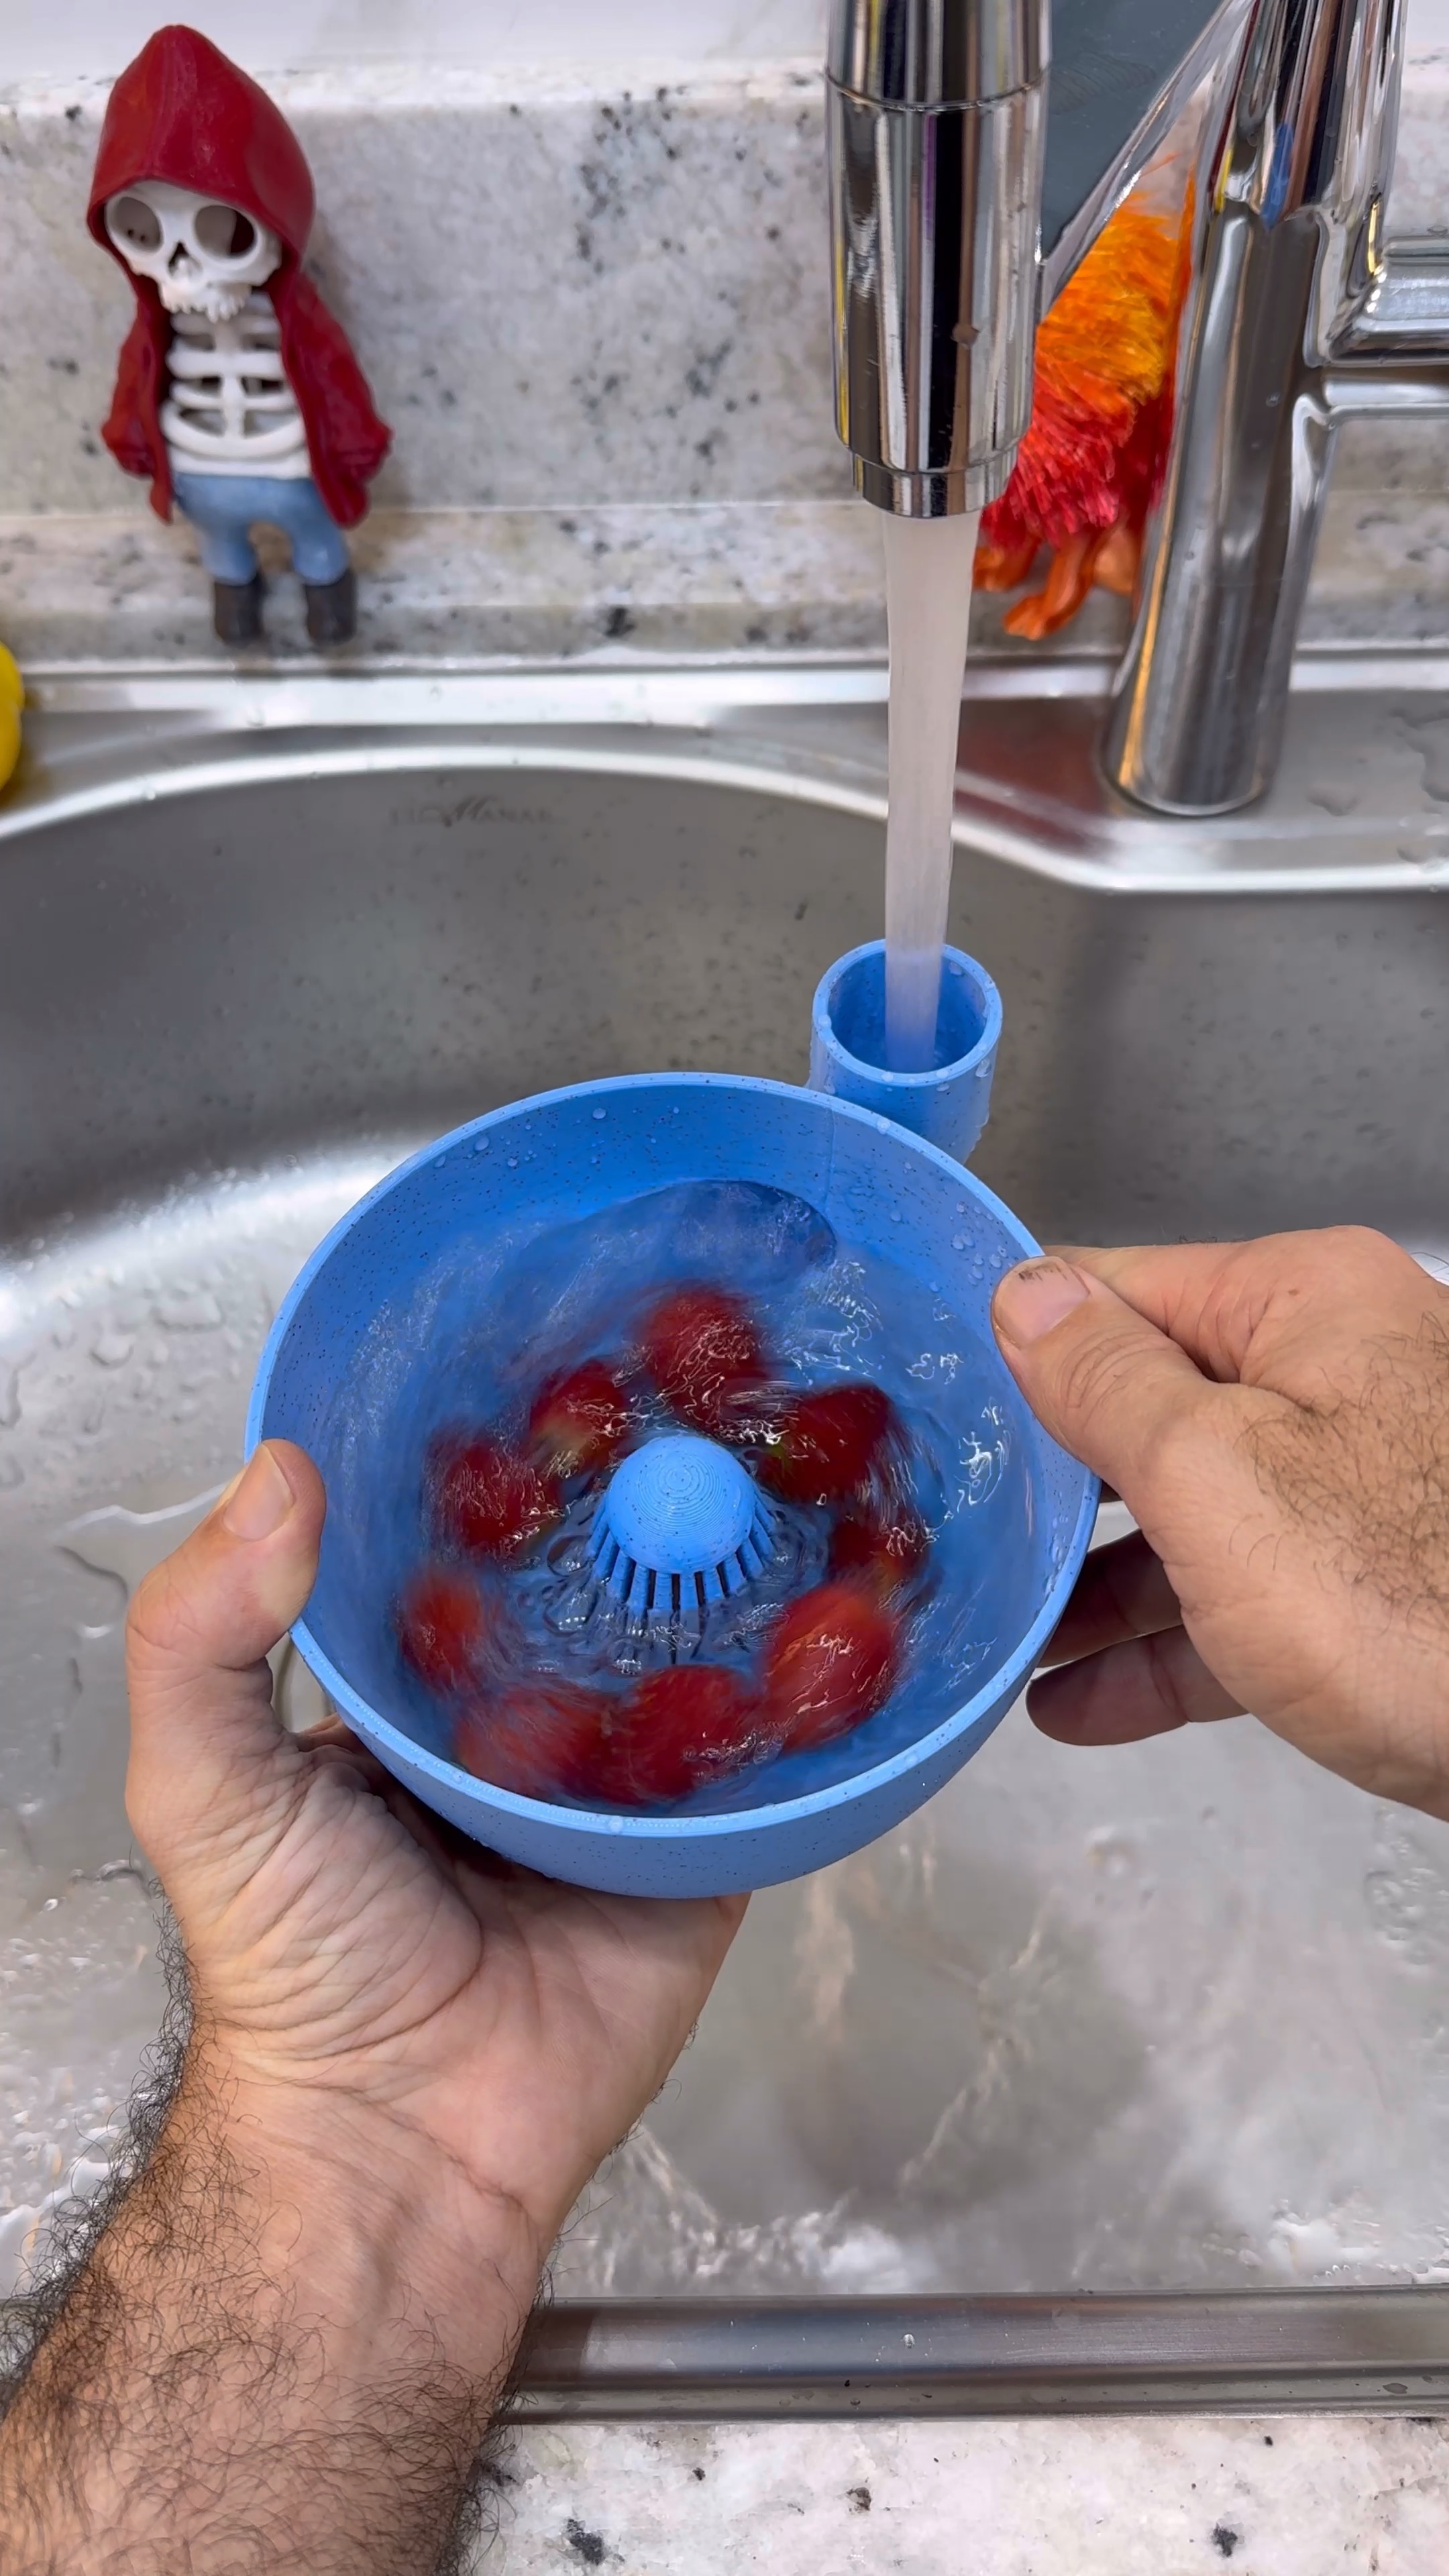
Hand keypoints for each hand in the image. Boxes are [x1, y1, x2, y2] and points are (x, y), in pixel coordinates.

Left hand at [0, 1444, 743, 2574]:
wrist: (406, 2141)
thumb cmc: (294, 1966)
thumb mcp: (204, 1784)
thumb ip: (201, 1632)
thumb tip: (275, 1472)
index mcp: (406, 1683)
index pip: (458, 1539)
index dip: (496, 1455)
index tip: (551, 1345)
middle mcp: (515, 1711)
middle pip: (587, 1579)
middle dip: (637, 1497)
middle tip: (705, 1383)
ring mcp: (616, 1773)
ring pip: (686, 1646)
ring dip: (733, 1572)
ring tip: (796, 1455)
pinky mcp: (698, 1843)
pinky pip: (759, 1752)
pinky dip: (803, 1690)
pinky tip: (851, 1599)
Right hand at [991, 1226, 1448, 1821]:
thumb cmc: (1414, 1599)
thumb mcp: (1217, 1476)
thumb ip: (1106, 1382)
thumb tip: (1025, 1292)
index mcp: (1300, 1303)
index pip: (1115, 1292)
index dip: (1016, 1351)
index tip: (928, 1412)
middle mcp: (1336, 1370)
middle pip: (1149, 1408)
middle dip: (1049, 1482)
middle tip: (948, 1537)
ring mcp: (1363, 1481)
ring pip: (1191, 1516)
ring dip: (1092, 1586)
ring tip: (998, 1638)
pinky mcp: (1379, 1585)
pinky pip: (1244, 1601)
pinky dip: (1164, 1649)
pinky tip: (1076, 1705)